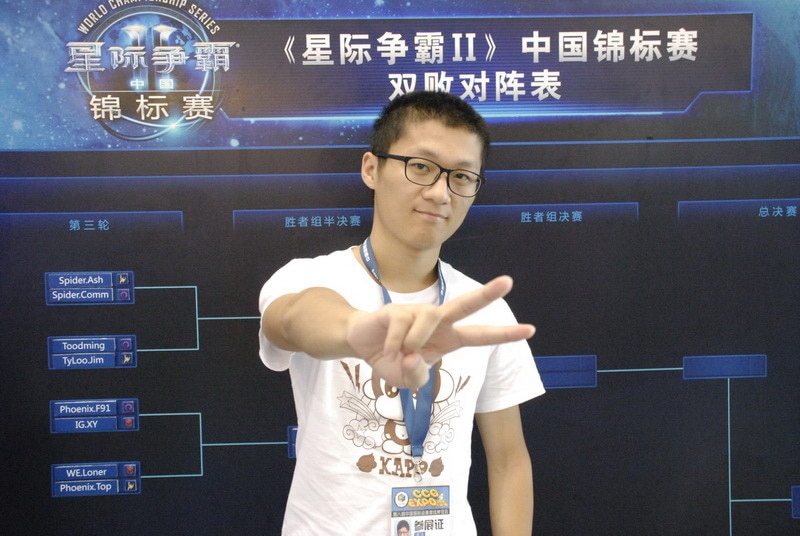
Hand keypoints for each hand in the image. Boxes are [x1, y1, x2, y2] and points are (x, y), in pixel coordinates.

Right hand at [345, 276, 534, 388]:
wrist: (360, 343)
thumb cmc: (390, 358)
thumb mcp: (406, 380)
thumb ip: (417, 378)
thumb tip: (415, 359)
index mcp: (447, 339)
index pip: (479, 336)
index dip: (503, 334)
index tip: (530, 330)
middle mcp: (437, 321)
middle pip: (465, 305)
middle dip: (486, 294)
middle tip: (509, 281)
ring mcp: (417, 312)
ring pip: (428, 321)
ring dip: (413, 344)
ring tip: (401, 354)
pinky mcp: (397, 310)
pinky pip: (402, 330)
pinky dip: (394, 346)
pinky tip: (387, 347)